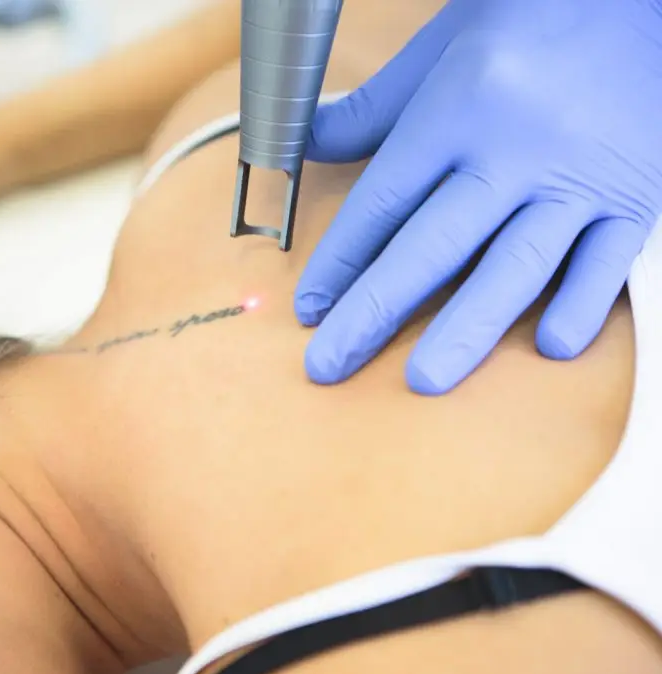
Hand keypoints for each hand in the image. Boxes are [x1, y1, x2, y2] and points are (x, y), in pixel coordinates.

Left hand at [295, 0, 661, 393]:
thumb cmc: (523, 23)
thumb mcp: (435, 54)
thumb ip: (369, 110)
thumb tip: (301, 143)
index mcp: (457, 110)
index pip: (383, 202)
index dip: (339, 261)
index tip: (309, 308)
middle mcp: (514, 149)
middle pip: (432, 246)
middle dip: (374, 311)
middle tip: (330, 364)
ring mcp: (578, 177)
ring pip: (516, 266)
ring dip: (466, 330)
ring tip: (421, 381)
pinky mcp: (637, 195)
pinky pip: (609, 262)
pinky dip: (581, 305)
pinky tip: (548, 346)